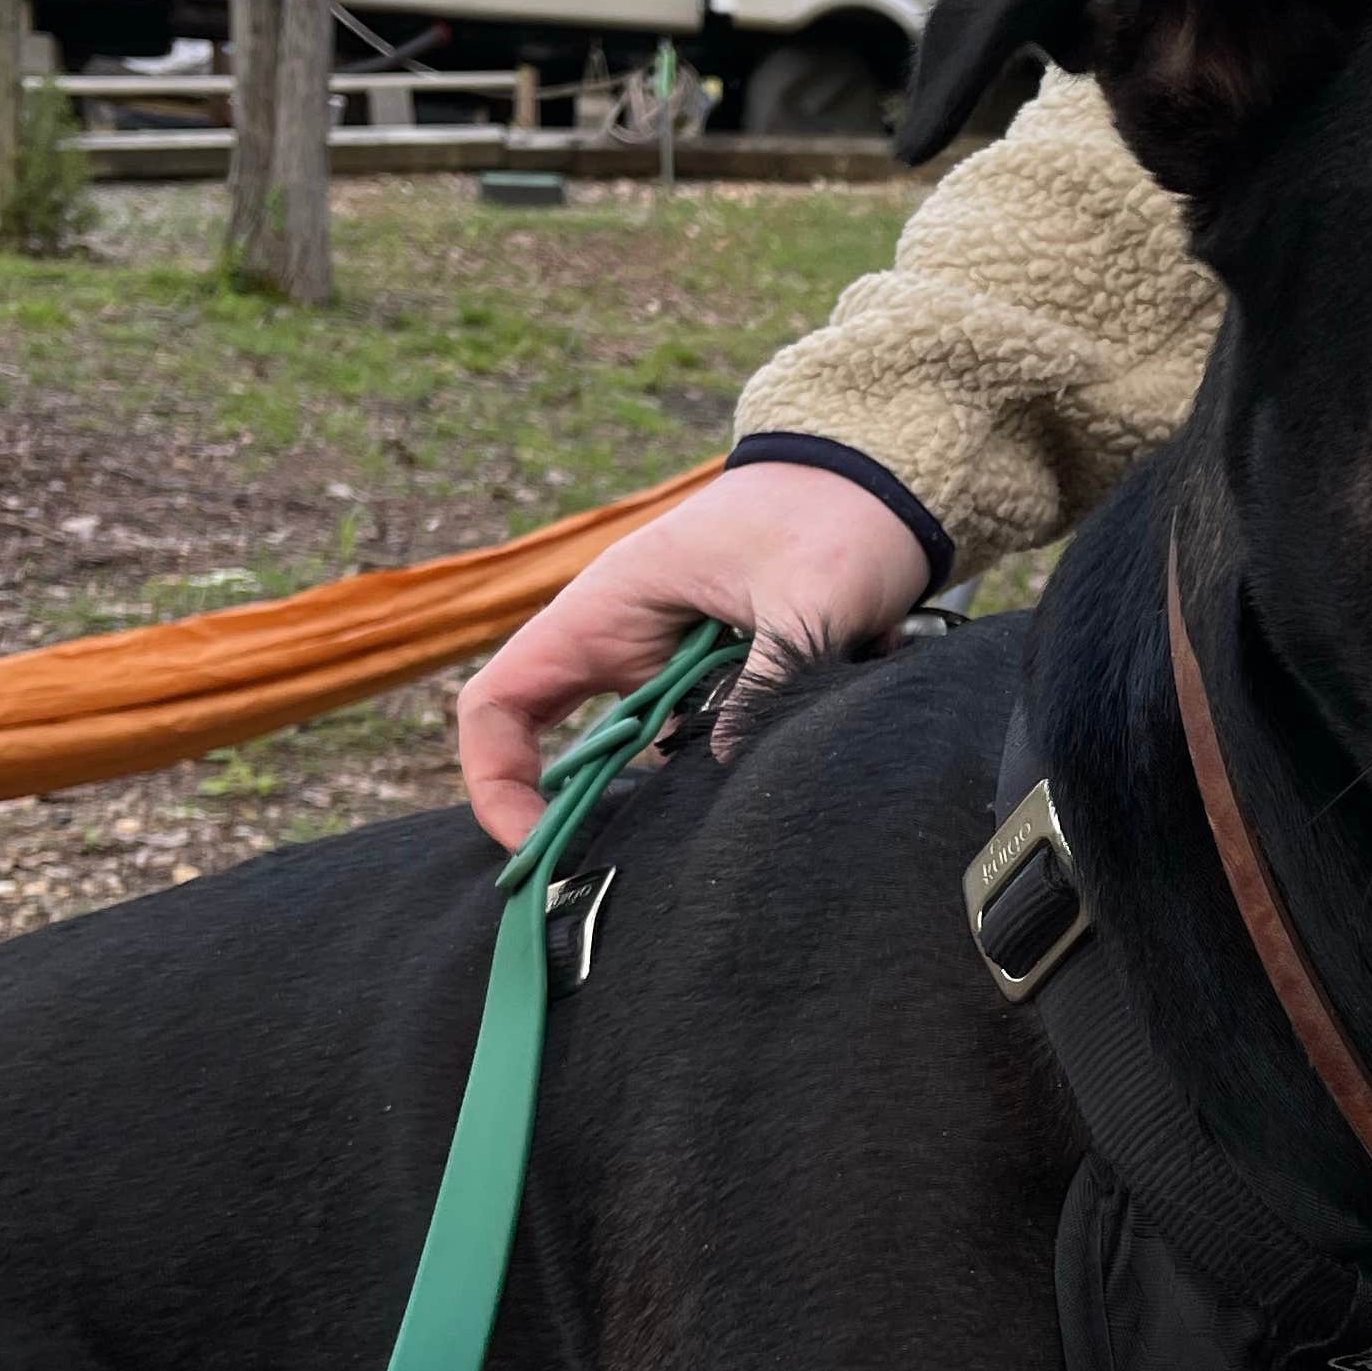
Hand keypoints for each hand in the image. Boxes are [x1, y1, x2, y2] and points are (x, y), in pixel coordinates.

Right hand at [458, 462, 933, 848]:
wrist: (877, 483)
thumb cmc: (830, 519)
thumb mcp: (808, 597)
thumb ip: (770, 678)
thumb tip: (727, 761)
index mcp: (605, 609)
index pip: (499, 701)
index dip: (495, 781)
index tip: (534, 846)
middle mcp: (621, 642)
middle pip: (552, 748)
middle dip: (569, 819)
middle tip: (600, 887)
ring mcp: (665, 666)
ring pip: (629, 759)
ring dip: (652, 804)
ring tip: (696, 846)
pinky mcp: (713, 684)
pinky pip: (687, 748)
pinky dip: (705, 783)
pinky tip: (748, 806)